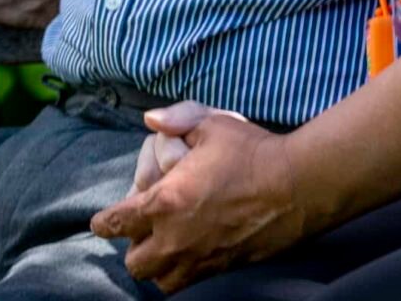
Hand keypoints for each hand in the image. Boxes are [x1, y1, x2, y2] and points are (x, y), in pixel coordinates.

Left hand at [92, 113, 310, 292]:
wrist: (298, 186)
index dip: (103, 221)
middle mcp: (176, 238)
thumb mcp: (212, 123)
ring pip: (159, 279)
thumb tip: (150, 119)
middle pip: (134, 261)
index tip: (102, 220)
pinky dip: (181, 273)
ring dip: (156, 265)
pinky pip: (188, 283)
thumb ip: (177, 119)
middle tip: (141, 230)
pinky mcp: (222, 268)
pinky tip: (190, 254)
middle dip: (132, 246)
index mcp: (166, 201)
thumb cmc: (252, 152)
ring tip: (164, 247)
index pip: (116, 222)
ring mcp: (199, 258)